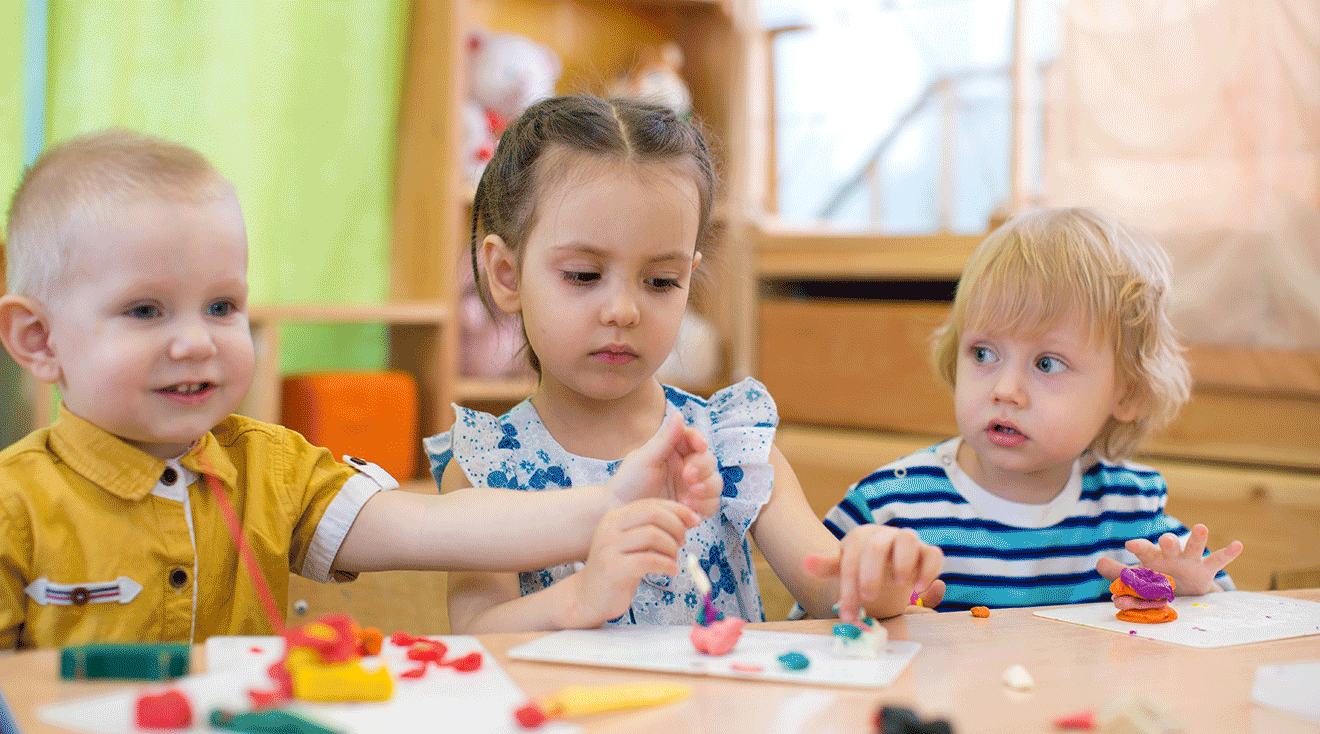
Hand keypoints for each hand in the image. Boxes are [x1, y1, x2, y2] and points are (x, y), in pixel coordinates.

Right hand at [560, 498, 697, 628]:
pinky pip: (648, 561)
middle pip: (653, 514)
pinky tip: (671, 571)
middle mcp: (610, 527)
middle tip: (683, 542)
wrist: (587, 596)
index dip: (678, 511)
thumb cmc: (617, 569)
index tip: (694, 521)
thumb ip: (652, 529)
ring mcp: (609, 547)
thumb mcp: (633, 543)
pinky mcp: (613, 568)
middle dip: (676, 526)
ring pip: (653, 536)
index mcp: (615, 517)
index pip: (652, 504)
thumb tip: (687, 519)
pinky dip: (666, 565)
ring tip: (673, 559)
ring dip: (672, 548)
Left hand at [607, 414, 721, 518]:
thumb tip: (679, 414)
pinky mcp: (694, 507)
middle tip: (689, 475)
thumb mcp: (644, 459)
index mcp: (674, 450)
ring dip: (708, 487)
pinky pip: (711, 504)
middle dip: (703, 467)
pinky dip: (704, 504)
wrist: (619, 511)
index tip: (700, 445)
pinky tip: (688, 506)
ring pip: (715, 483)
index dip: (700, 440)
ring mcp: (692, 487)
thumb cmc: (628, 482)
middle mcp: (686, 467)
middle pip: (709, 461)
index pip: (694, 439)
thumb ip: (665, 439)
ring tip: (691, 493)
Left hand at [803, 525, 942, 621]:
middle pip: (876, 546)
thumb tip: (805, 563)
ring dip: (903, 561)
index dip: (848, 586)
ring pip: (908, 539)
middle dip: (870, 573)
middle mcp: (884, 535)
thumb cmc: (862, 567)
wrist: (885, 564)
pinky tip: (920, 589)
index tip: (847, 613)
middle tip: (869, 597)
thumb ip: (826, 566)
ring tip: (899, 585)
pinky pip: (933, 554)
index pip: (851, 558)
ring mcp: (907, 541)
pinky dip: (929, 569)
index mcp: (860, 538)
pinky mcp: (926, 552)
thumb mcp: (843, 567)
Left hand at [1096, 524, 1242, 595]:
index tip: (1130, 545)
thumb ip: (1118, 573)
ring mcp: (1189, 561)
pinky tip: (1238, 545)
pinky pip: (1218, 561)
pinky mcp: (1205, 570)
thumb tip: (1097, 563)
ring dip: (1197, 538)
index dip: (1138, 547)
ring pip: (1193, 547)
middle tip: (1166, 538)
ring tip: (1201, 527)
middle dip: (1168, 541)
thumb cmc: (1155, 581)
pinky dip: (1228, 553)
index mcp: (1152, 557)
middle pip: (1169, 544)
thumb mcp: (1137, 579)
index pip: (1144, 549)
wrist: (1181, 592)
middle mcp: (1171, 555)